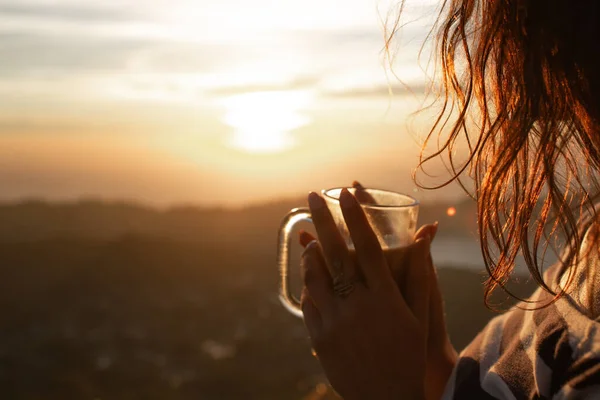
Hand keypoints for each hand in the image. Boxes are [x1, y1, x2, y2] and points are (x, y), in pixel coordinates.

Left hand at [300, 189, 429, 399]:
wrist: (387, 399)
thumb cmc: (409, 354)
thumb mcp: (420, 315)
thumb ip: (420, 274)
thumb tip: (424, 236)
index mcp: (385, 297)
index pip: (368, 247)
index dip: (356, 217)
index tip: (346, 193)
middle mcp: (358, 306)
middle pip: (335, 253)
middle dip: (322, 220)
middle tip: (312, 196)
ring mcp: (335, 322)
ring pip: (314, 276)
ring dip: (310, 252)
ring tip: (308, 238)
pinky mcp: (319, 338)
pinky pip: (308, 303)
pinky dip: (308, 286)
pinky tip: (310, 277)